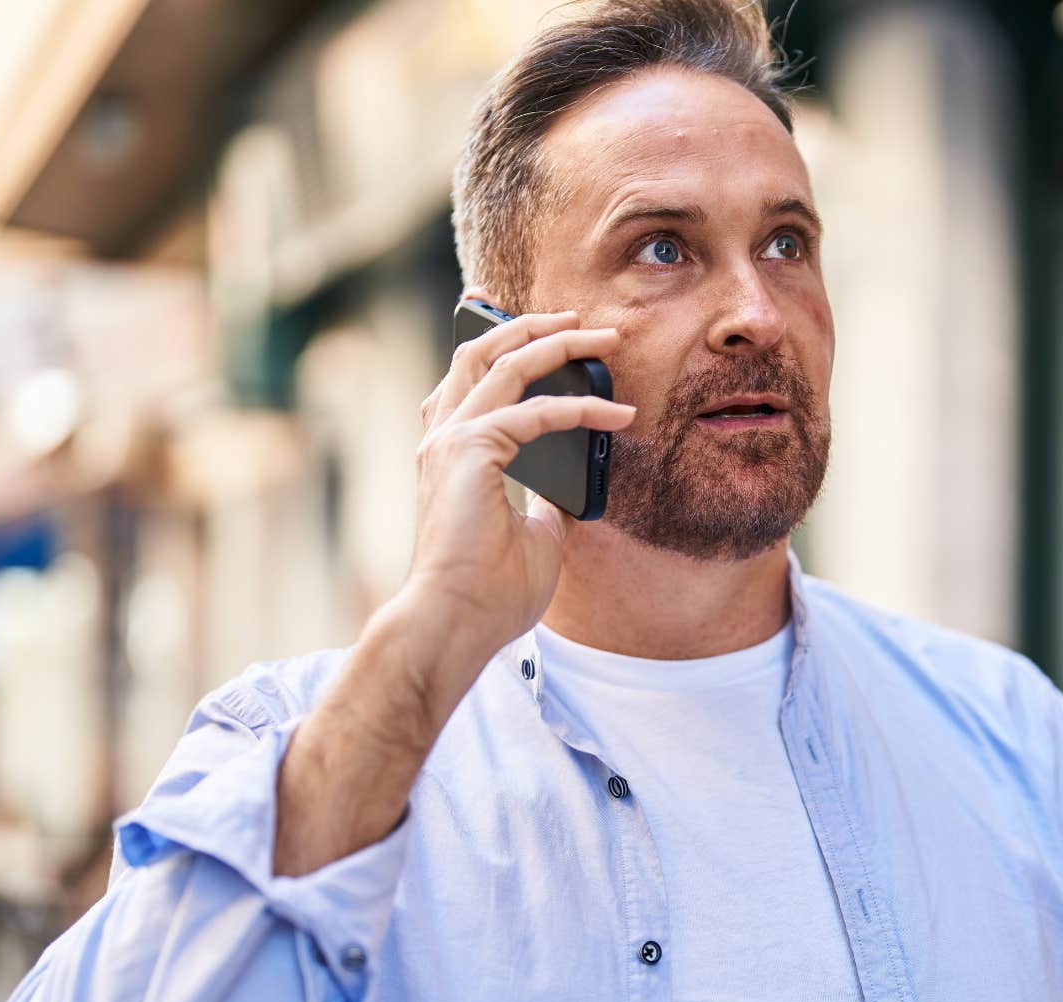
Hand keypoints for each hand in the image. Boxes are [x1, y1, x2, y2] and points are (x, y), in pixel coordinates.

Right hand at [276, 311, 632, 875]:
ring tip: (600, 336)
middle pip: (480, 356)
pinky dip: (581, 407)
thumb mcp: (535, 534)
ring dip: (554, 341)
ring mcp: (450, 441)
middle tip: (577, 317)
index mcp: (450, 454)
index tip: (551, 337)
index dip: (512, 354)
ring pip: (501, 362)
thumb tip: (571, 485)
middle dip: (529, 327)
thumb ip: (545, 499)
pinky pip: (537, 412)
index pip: (476, 384)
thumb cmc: (490, 593)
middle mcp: (443, 439)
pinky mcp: (469, 451)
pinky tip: (620, 412)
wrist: (456, 623)